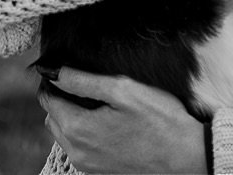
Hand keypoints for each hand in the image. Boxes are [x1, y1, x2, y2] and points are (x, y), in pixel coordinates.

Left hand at [38, 69, 206, 173]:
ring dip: (71, 116)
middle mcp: (76, 152)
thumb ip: (83, 81)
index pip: (48, 100)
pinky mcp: (99, 171)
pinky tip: (105, 120)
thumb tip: (54, 72)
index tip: (63, 67)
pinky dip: (83, 131)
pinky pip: (79, 147)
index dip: (53, 80)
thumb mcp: (122, 89)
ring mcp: (87, 165)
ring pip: (64, 134)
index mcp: (78, 129)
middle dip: (61, 98)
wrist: (184, 156)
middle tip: (83, 81)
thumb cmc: (158, 119)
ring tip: (96, 99)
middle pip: (53, 118)